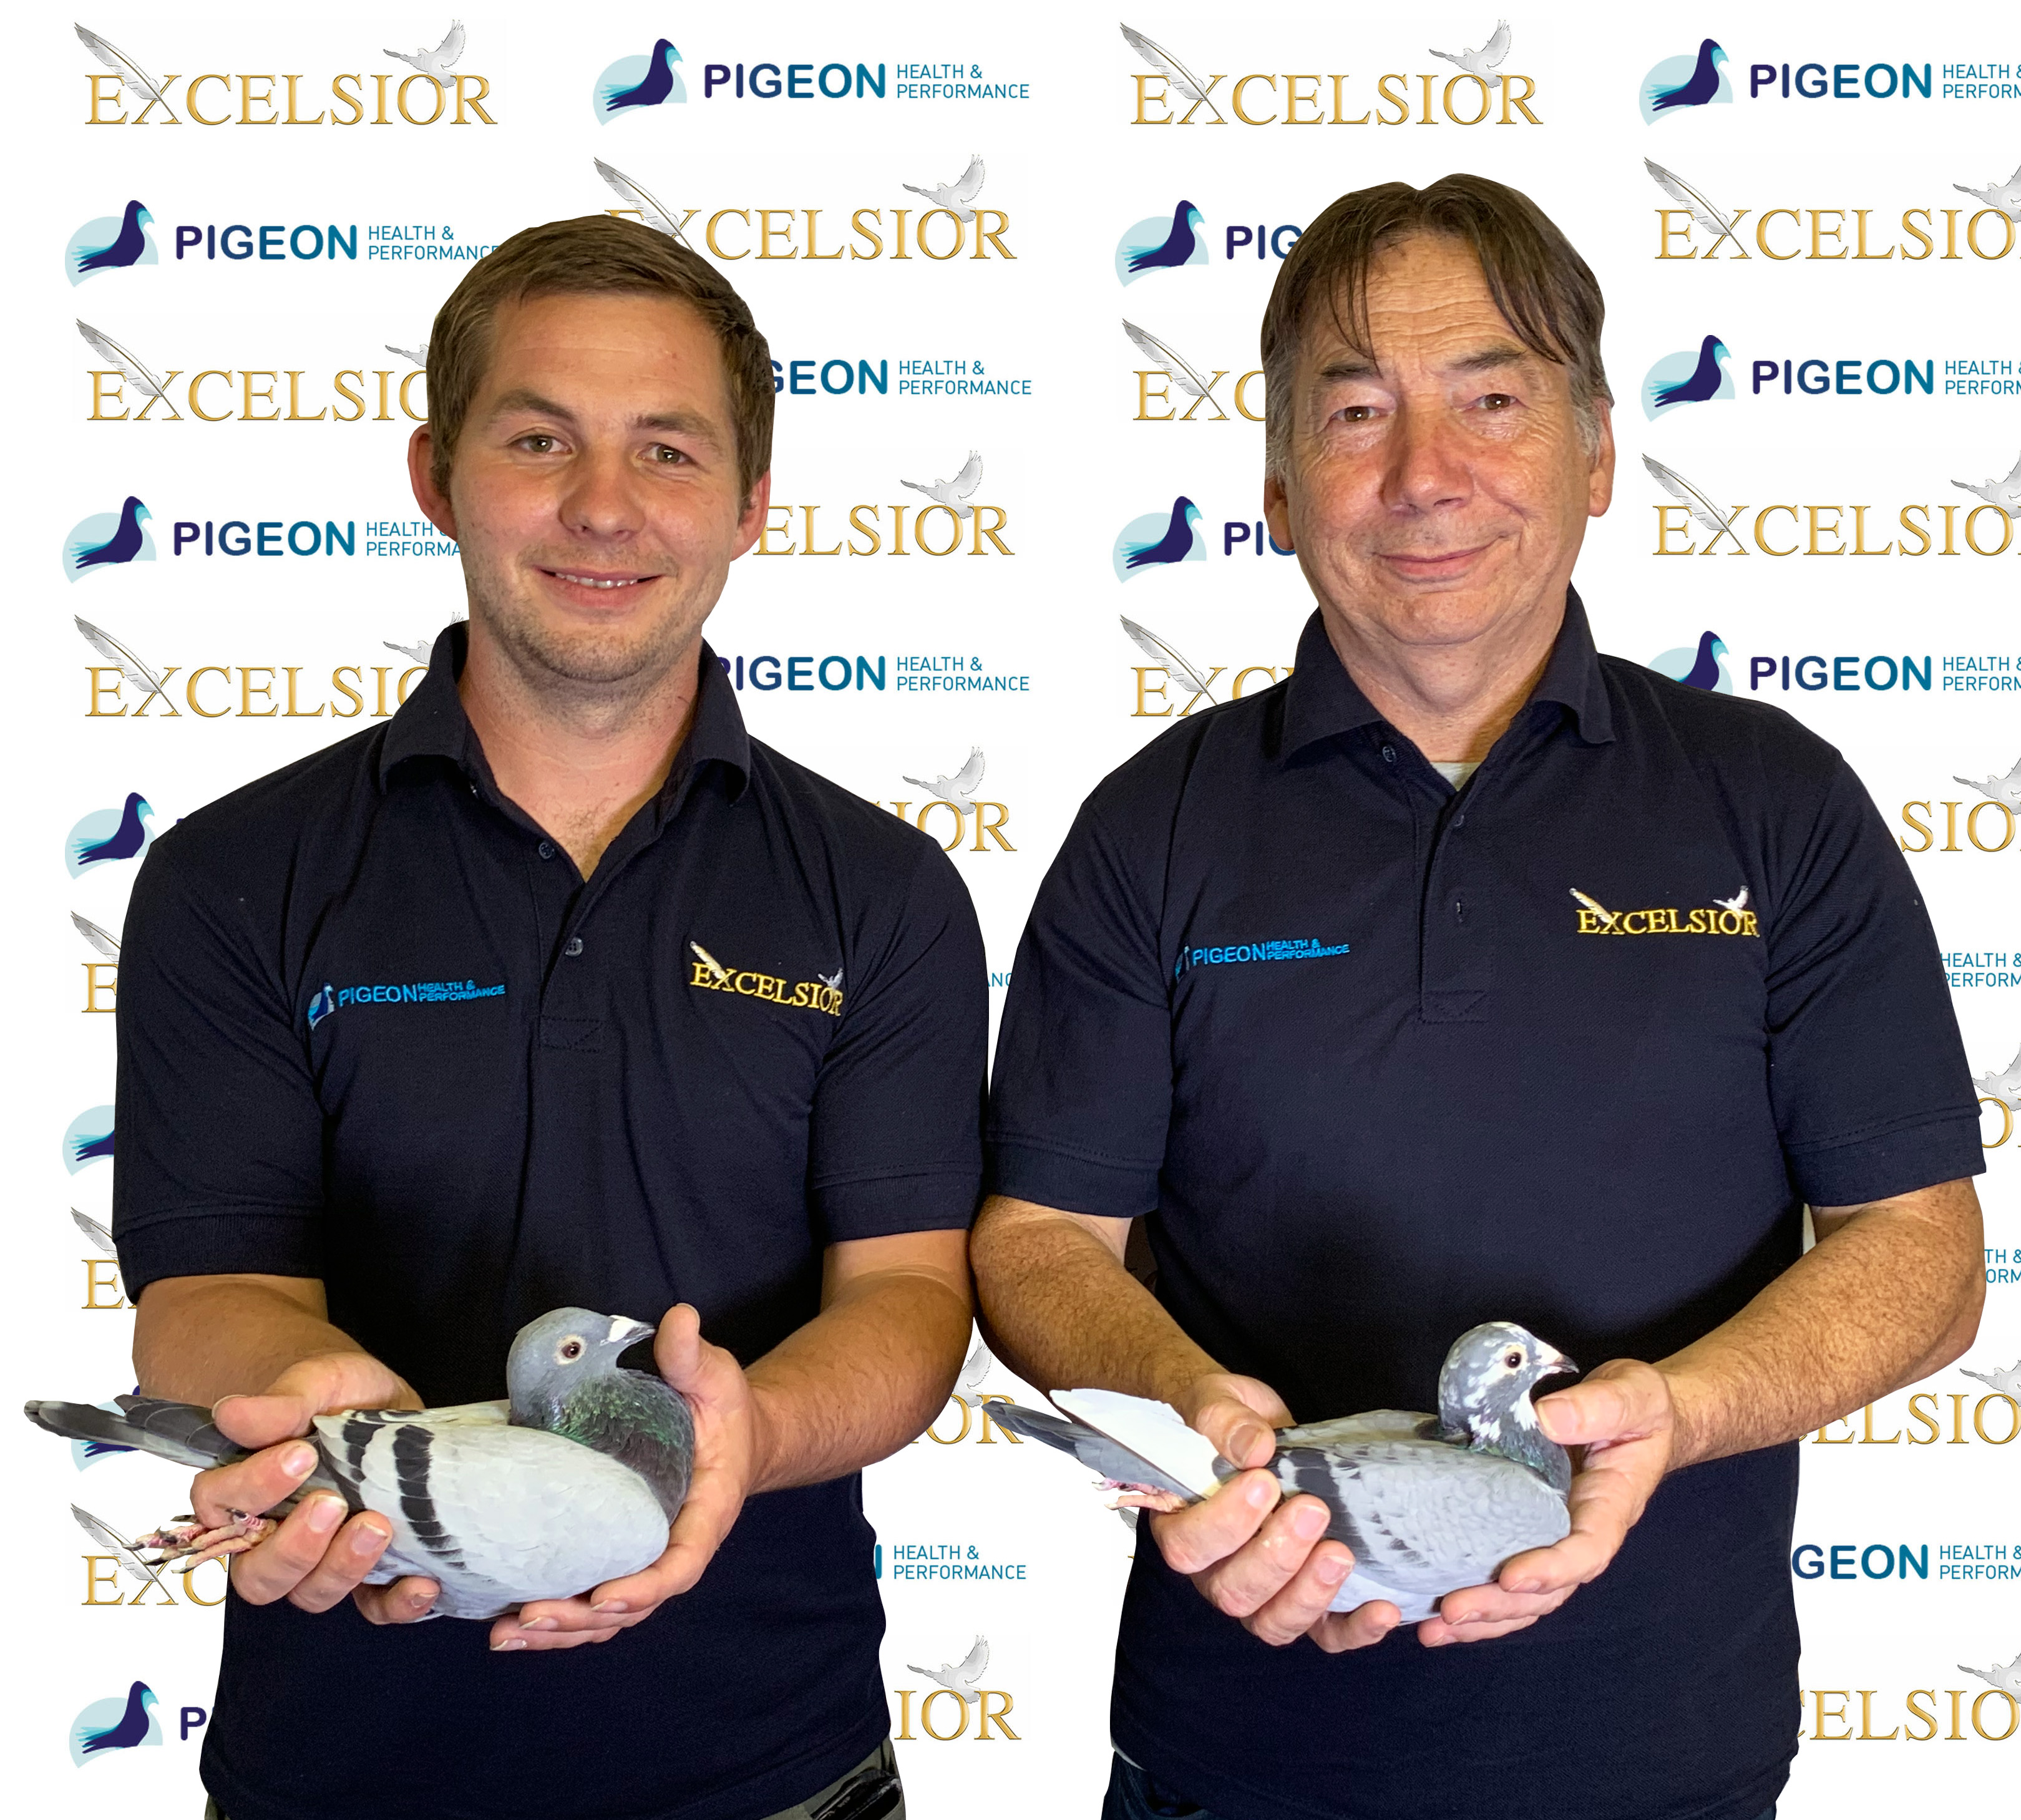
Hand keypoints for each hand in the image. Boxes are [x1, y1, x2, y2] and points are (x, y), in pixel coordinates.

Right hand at [200, 1352, 438, 1624]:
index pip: (222, 1508)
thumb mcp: (316, 1383)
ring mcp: (323, 1559)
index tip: (298, 1455)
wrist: (387, 1403)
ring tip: (377, 1527)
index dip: (252, 1490)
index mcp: (245, 1493)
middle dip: (294, 1548)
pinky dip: (396, 1603)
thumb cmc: (338, 1396)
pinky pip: (374, 1608)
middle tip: (332, 1504)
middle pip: (259, 1576)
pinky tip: (423, 1582)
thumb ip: (280, 1404)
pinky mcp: (370, 1571)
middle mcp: (274, 1538)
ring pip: (312, 1594)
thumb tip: (233, 1413)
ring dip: (342, 1570)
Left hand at [490, 1304, 766, 1652]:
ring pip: (604, 1617)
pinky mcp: (615, 1555)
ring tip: (506, 1633)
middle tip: (529, 1616)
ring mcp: (642, 1558)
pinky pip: (588, 1600)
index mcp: (705, 1514)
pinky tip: (507, 1623)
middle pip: (631, 1607)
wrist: (728, 1433)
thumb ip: (693, 1355)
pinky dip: (553, 1620)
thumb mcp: (716, 1377)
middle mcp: (673, 1548)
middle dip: (580, 1619)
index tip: (606, 1597)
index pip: (682, 1565)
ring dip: (557, 1631)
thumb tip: (677, 1319)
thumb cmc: (722, 1408)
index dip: (645, 1588)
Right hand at [1148, 1373, 1400, 1653]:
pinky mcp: (1303, 1599)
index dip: (1226, 1524)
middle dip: (1277, 1556)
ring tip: (1341, 1552)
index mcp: (1181, 1525)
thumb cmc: (1227, 1419)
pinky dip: (1354, 1630)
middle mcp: (1214, 1571)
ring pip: (1274, 1623)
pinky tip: (1381, 1609)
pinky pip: (1323, 1635)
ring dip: (1310, 1593)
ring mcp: (1260, 1592)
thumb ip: (1224, 1421)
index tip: (1264, 1482)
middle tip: (1312, 1509)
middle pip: (1234, 1593)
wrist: (1258, 1430)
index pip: (1189, 1547)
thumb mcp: (1217, 1402)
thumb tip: (1255, 1448)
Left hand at [1416, 1358, 1676, 1647]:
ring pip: (1524, 1596)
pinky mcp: (1526, 1530)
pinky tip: (1435, 1609)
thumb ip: (1597, 1407)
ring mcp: (1553, 1537)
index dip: (1550, 1569)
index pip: (1586, 1551)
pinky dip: (1477, 1596)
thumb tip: (1548, 1419)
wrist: (1639, 1417)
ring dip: (1482, 1618)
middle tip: (1452, 1611)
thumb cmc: (1639, 1408)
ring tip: (1435, 1630)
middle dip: (1499, 1606)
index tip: (1511, 1577)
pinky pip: (1505, 1573)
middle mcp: (1581, 1533)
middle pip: (1547, 1589)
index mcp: (1610, 1507)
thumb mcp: (1631, 1395)